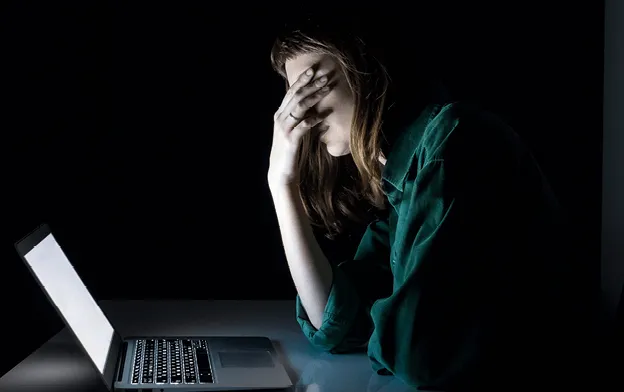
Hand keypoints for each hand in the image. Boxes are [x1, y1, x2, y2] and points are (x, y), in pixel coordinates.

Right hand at [268, 66, 330, 186]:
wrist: (281, 173)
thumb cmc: (290, 152)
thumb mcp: (294, 131)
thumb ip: (301, 119)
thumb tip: (317, 109)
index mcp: (280, 114)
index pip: (291, 92)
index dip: (302, 79)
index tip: (314, 69)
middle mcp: (280, 119)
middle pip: (296, 95)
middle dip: (311, 84)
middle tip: (325, 76)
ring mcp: (284, 129)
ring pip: (300, 107)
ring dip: (315, 96)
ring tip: (328, 88)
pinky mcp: (291, 140)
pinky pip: (304, 125)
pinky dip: (315, 118)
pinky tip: (325, 114)